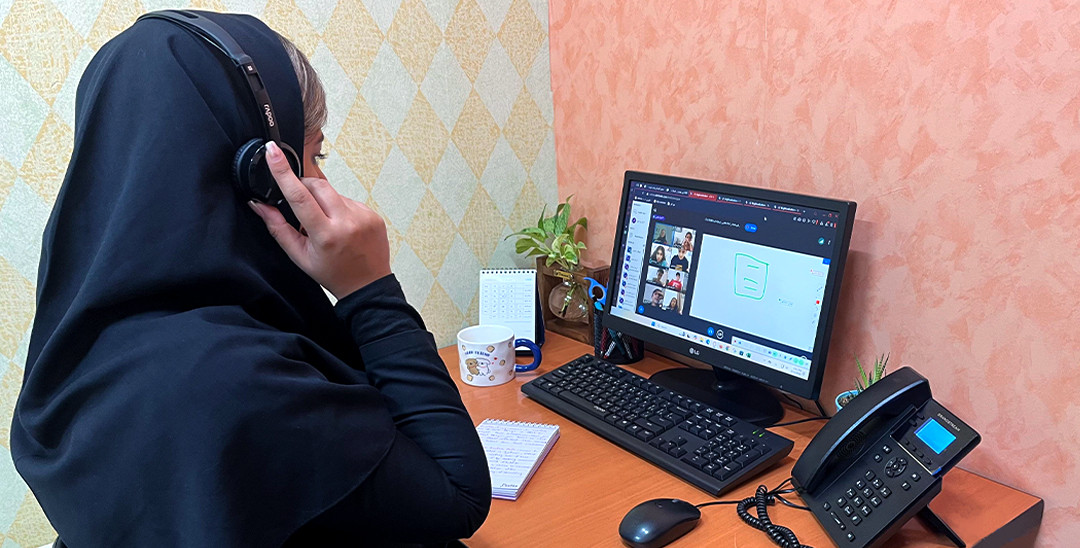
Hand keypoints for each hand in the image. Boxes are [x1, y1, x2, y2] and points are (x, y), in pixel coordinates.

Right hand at [248, 141, 390, 298]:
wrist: (367, 285)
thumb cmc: (333, 273)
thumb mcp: (299, 256)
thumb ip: (277, 228)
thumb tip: (259, 204)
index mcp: (325, 235)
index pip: (300, 196)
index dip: (283, 172)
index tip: (272, 152)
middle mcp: (347, 222)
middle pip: (317, 186)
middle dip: (304, 188)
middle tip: (300, 205)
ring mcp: (363, 216)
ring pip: (333, 193)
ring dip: (324, 203)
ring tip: (326, 225)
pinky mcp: (373, 214)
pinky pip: (349, 200)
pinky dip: (340, 209)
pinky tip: (342, 227)